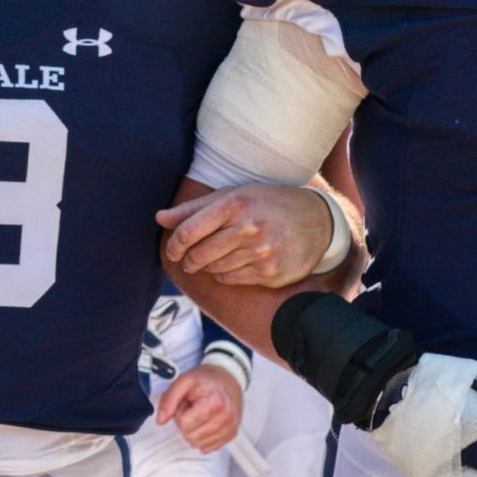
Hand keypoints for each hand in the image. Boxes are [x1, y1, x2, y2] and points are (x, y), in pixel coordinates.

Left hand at [157, 183, 338, 286]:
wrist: (318, 221)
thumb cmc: (267, 203)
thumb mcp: (233, 196)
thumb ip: (194, 208)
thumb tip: (159, 218)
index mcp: (235, 204)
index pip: (189, 231)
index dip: (174, 244)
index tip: (171, 250)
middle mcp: (248, 228)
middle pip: (199, 254)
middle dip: (188, 259)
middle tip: (188, 259)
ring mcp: (262, 252)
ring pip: (214, 269)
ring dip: (207, 267)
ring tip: (212, 259)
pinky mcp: (271, 273)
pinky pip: (232, 280)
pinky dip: (224, 276)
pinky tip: (230, 266)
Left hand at [157, 365, 243, 453]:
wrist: (227, 379)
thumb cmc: (206, 380)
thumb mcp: (183, 382)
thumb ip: (168, 400)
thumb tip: (160, 420)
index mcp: (215, 403)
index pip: (184, 425)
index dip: (180, 413)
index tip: (186, 403)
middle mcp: (226, 418)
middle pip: (191, 437)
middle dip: (186, 423)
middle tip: (193, 408)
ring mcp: (230, 428)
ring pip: (199, 445)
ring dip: (194, 430)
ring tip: (200, 413)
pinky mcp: (231, 435)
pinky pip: (208, 447)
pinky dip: (203, 437)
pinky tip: (206, 421)